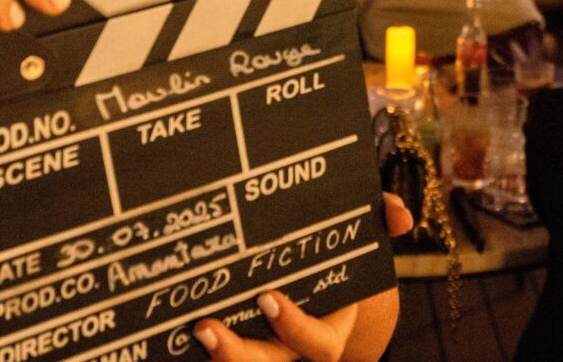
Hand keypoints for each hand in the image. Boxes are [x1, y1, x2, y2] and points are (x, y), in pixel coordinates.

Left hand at [189, 195, 411, 361]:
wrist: (320, 275)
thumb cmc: (339, 260)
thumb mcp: (362, 242)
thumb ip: (381, 222)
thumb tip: (399, 214)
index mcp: (325, 329)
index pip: (315, 344)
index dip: (293, 326)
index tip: (269, 298)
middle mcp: (287, 345)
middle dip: (236, 356)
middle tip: (207, 328)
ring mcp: (257, 343)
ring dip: (214, 354)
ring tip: (190, 328)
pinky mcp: (229, 334)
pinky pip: (212, 346)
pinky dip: (184, 339)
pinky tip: (164, 319)